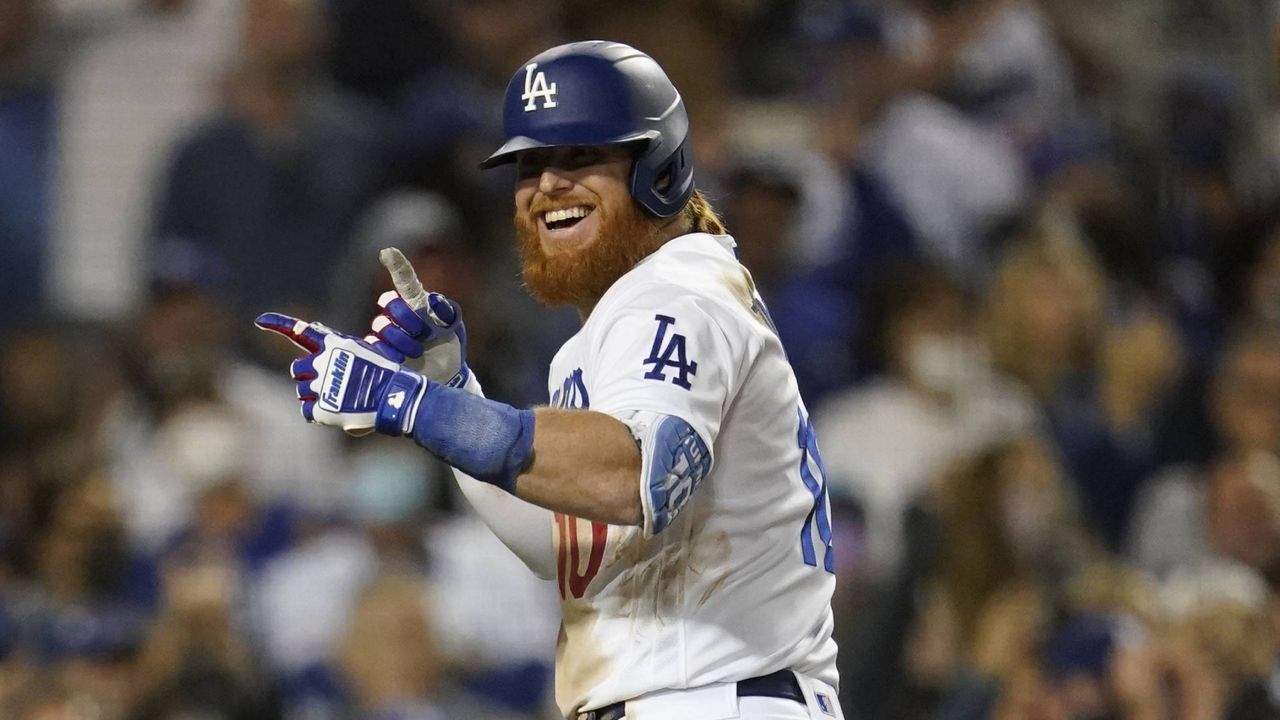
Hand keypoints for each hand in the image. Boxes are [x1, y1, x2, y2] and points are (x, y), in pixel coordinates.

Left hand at [254, 312, 426, 436]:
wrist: (395, 397)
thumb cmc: (384, 373)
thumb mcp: (364, 350)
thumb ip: (339, 348)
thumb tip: (320, 338)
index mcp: (332, 345)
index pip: (300, 331)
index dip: (278, 324)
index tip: (260, 320)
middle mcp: (321, 363)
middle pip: (297, 369)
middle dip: (307, 375)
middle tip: (324, 383)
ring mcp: (320, 386)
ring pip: (301, 390)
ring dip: (312, 394)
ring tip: (335, 398)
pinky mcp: (321, 408)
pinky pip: (307, 410)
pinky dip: (316, 412)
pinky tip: (333, 411)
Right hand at [366, 248, 469, 386]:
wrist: (446, 374)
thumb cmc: (449, 345)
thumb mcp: (453, 325)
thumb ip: (444, 310)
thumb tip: (430, 299)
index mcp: (416, 302)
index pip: (404, 280)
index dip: (397, 266)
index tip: (388, 253)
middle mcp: (398, 314)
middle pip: (389, 301)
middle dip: (406, 316)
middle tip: (423, 332)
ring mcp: (388, 332)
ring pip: (381, 325)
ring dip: (402, 339)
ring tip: (418, 351)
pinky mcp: (380, 352)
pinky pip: (374, 344)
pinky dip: (388, 352)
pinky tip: (401, 359)